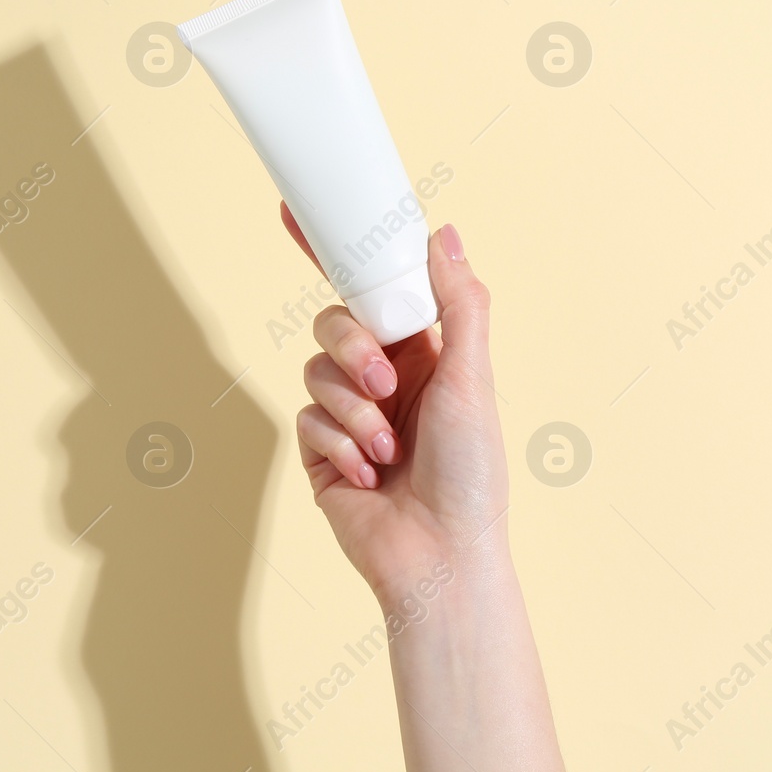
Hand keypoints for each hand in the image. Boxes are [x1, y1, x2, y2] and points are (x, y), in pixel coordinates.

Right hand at [281, 204, 507, 601]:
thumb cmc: (472, 474)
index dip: (336, 250)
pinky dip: (339, 444)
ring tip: (387, 448)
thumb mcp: (474, 378)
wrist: (439, 558)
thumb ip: (458, 303)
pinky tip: (369, 473)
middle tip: (384, 382)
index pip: (374, 287)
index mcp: (425, 351)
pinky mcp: (321, 451)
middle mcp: (386, 376)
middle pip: (337, 322)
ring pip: (316, 370)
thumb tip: (444, 234)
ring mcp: (350, 413)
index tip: (297, 213)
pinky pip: (306, 418)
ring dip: (353, 411)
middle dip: (353, 349)